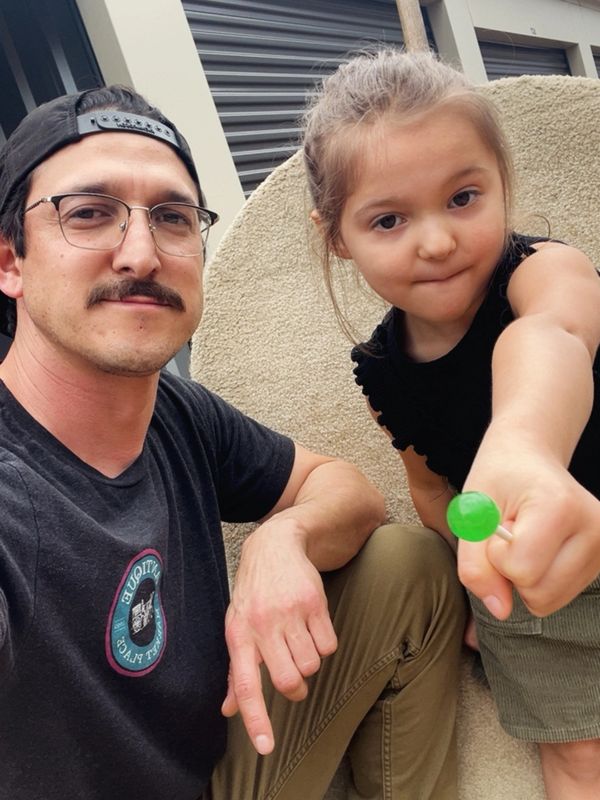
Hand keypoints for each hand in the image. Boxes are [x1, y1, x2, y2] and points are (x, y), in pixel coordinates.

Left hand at [221, 521, 337, 753]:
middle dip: (297, 688)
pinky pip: (329, 646)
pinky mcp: (314, 603)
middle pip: (290, 681)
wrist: (275, 546)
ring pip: (312, 665)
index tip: (267, 747)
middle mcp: (262, 626)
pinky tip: (312, 624)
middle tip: (294, 675)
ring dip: (310, 660)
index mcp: (239, 636)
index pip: (246, 686)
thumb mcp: (237, 627)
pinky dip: (325, 643)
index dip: (256, 719)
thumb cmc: (253, 594)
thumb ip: (236, 670)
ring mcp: (290, 613)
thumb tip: (228, 710)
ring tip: (298, 637)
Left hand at [458, 454, 599, 617]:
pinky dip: (539, 579)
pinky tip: (540, 547)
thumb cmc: (498, 480)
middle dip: (510, 569)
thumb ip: (475, 565)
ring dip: (524, 576)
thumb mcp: (472, 514)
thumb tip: (499, 610)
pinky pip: (557, 596)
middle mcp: (596, 528)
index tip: (500, 523)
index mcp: (561, 507)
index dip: (496, 554)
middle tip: (511, 531)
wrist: (528, 456)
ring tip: (525, 538)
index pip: (521, 570)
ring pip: (548, 601)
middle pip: (538, 593)